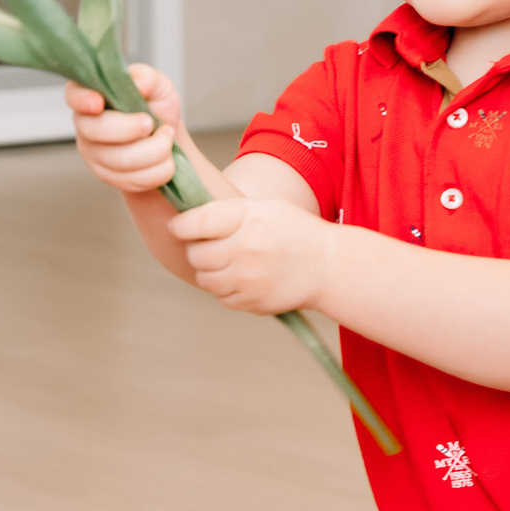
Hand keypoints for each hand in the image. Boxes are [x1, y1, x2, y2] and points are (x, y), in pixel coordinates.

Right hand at [67, 63, 184, 194]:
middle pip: (95, 131)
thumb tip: (137, 84)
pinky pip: (131, 179)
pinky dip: (157, 171)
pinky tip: (165, 159)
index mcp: (91, 94)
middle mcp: (85, 124)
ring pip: (118, 160)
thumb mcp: (159, 85)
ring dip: (154, 152)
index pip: (74, 95)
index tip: (99, 103)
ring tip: (167, 139)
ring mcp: (93, 153)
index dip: (82, 100)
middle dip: (129, 129)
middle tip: (152, 123)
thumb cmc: (157, 107)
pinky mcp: (107, 176)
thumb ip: (147, 78)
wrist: (167, 140)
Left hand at [169, 194, 337, 316]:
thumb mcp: (264, 207)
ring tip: (229, 261)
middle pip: (196, 255)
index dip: (181, 225)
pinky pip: (221, 297)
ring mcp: (247, 280)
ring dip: (210, 271)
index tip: (180, 226)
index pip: (194, 224)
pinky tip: (243, 277)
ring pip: (205, 279)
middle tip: (210, 245)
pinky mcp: (251, 303)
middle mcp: (245, 251)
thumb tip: (186, 217)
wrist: (329, 266)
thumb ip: (227, 210)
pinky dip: (226, 289)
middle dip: (197, 249)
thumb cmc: (294, 230)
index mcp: (246, 220)